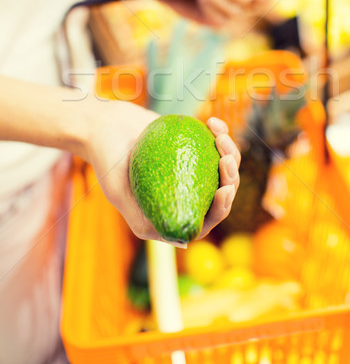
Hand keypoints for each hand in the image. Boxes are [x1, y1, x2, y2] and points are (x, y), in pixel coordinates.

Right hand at [82, 99, 239, 243]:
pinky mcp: (194, 147)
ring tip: (219, 136)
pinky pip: (215, 145)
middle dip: (231, 177)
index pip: (207, 219)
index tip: (224, 188)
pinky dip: (218, 133)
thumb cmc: (107, 159)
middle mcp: (184, 194)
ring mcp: (191, 170)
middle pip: (221, 192)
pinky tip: (212, 122)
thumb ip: (143, 219)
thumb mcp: (118, 192)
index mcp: (172, 212)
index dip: (222, 207)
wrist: (103, 125)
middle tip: (226, 157)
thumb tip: (181, 241)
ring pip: (223, 168)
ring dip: (230, 153)